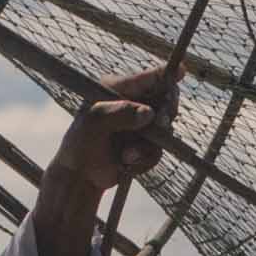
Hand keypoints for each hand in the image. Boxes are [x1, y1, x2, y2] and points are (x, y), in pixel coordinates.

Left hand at [30, 57, 180, 255]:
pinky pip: (160, 152)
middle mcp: (128, 106)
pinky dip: (148, 161)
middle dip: (161, 119)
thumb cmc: (76, 148)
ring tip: (127, 157)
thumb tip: (146, 113)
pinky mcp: (141, 149)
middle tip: (155, 126)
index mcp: (113, 90)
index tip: (180, 73)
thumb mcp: (94, 124)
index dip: (166, 74)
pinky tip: (128, 165)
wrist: (74, 182)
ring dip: (150, 147)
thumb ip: (120, 113)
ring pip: (166, 132)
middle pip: (165, 103)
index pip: (148, 76)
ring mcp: (137, 129)